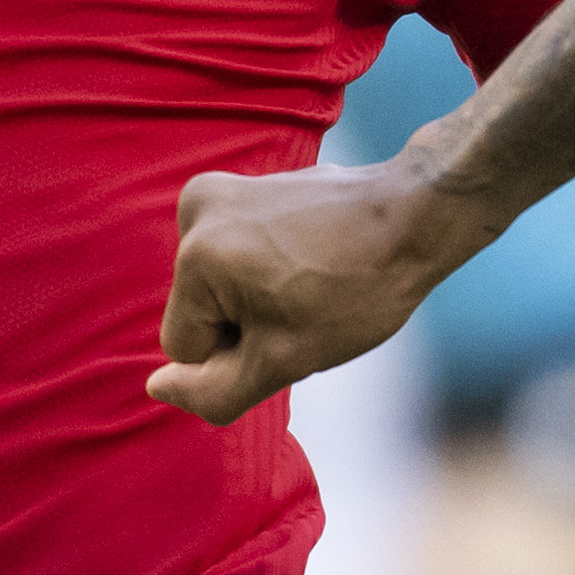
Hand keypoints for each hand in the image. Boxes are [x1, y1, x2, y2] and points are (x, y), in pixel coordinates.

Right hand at [154, 156, 458, 420]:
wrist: (416, 215)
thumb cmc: (357, 290)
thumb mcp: (284, 361)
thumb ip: (214, 390)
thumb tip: (158, 387)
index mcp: (196, 255)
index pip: (183, 347)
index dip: (236, 358)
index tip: (287, 332)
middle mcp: (196, 210)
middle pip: (200, 311)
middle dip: (246, 324)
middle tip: (306, 308)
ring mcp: (222, 189)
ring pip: (220, 285)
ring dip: (260, 298)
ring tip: (313, 282)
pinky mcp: (246, 184)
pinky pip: (238, 254)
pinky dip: (270, 267)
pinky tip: (315, 260)